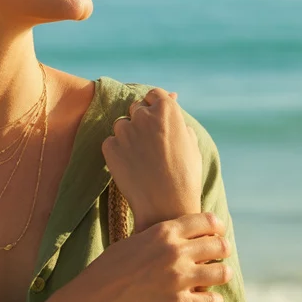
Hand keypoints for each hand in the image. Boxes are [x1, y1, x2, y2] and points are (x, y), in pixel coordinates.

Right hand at [81, 211, 232, 301]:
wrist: (94, 301)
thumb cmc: (107, 270)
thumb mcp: (132, 242)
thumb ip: (155, 237)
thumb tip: (169, 233)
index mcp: (164, 233)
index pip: (205, 221)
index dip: (216, 226)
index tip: (218, 232)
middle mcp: (175, 252)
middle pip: (217, 245)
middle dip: (224, 249)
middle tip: (224, 253)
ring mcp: (179, 279)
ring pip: (220, 273)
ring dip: (224, 274)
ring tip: (223, 275)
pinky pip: (210, 301)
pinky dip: (214, 301)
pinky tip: (213, 300)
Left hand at [101, 87, 201, 230]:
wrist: (167, 207)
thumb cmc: (185, 176)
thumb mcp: (190, 143)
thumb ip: (178, 119)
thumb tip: (172, 98)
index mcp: (167, 110)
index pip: (154, 94)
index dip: (155, 106)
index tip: (157, 122)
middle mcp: (144, 115)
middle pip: (136, 108)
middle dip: (141, 122)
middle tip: (151, 146)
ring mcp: (125, 131)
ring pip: (121, 125)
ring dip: (128, 136)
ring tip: (142, 159)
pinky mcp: (110, 148)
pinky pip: (110, 142)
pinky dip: (117, 151)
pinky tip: (131, 167)